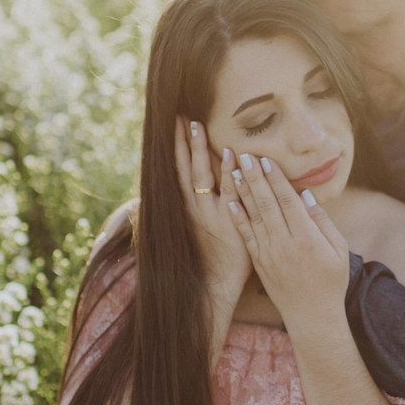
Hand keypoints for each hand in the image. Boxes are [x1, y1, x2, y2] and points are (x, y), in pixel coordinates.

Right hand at [174, 117, 249, 298]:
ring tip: (197, 125)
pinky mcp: (229, 221)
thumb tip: (189, 190)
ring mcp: (210, 214)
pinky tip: (230, 154)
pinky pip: (229, 192)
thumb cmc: (206, 262)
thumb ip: (193, 210)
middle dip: (181, 141)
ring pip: (201, 176)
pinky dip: (229, 173)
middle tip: (180, 116)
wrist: (214, 288)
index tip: (174, 124)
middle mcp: (193, 208)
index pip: (178, 171)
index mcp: (185, 209)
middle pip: (184, 168)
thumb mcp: (195, 233)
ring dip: (199, 150)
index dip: (176, 148)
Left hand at [226, 153, 348, 322]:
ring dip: (243, 191)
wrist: (312, 316)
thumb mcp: (338, 250)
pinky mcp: (259, 263)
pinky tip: (230, 201)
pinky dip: (238, 217)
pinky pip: (246, 235)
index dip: (276, 179)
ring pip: (253, 216)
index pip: (288, 201)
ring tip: (234, 169)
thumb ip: (322, 221)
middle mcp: (284, 243)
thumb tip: (305, 195)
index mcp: (307, 238)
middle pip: (267, 203)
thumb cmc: (331, 281)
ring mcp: (269, 253)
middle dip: (255, 177)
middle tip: (244, 154)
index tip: (267, 159)